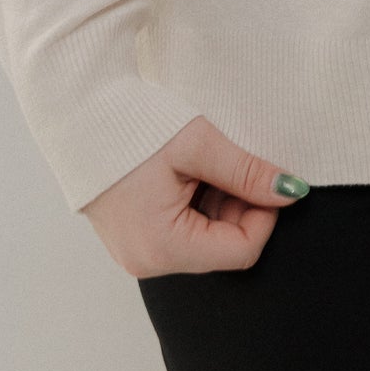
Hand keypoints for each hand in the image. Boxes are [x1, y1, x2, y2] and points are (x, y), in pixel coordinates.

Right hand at [81, 114, 308, 277]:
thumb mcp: (199, 145)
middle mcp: (148, 261)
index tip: (266, 177)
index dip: (265, 214)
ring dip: (220, 201)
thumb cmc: (133, 126)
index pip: (242, 251)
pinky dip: (198, 202)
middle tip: (234, 162)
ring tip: (206, 161)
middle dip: (240, 205)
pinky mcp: (135, 236)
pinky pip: (183, 230)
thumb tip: (291, 191)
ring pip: (206, 238)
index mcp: (163, 247)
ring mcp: (138, 251)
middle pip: (223, 247)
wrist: (79, 109)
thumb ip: (247, 172)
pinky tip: (190, 170)